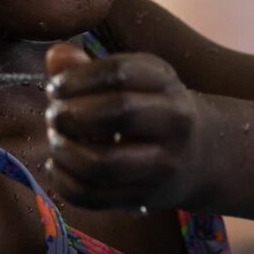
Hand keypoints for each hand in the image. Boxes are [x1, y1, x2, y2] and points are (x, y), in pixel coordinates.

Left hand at [44, 43, 217, 211]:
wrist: (199, 157)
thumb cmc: (150, 109)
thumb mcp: (132, 80)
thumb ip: (88, 67)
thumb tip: (56, 56)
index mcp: (165, 83)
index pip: (119, 73)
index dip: (77, 79)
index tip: (56, 87)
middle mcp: (172, 122)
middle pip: (118, 113)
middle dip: (73, 114)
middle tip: (54, 116)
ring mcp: (162, 165)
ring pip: (103, 163)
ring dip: (65, 152)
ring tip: (55, 141)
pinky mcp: (144, 197)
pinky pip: (94, 196)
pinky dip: (63, 183)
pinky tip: (56, 167)